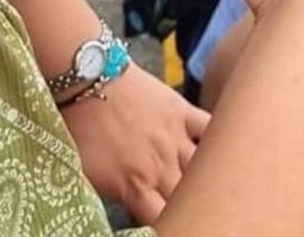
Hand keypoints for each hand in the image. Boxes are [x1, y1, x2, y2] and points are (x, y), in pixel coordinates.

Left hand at [62, 64, 207, 222]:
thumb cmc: (78, 127)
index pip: (162, 221)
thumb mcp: (84, 172)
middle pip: (189, 199)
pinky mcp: (182, 113)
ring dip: (209, 178)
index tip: (170, 222)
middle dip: (192, 206)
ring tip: (213, 185)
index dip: (170, 224)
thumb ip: (110, 194)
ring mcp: (175, 139)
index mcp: (135, 186)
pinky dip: (221, 136)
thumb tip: (118, 208)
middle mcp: (161, 166)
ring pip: (206, 168)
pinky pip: (210, 128)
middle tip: (193, 206)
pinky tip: (225, 146)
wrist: (87, 81)